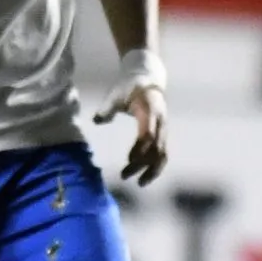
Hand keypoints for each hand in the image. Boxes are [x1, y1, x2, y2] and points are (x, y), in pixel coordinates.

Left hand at [94, 52, 168, 184]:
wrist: (149, 77)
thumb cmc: (130, 86)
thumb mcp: (116, 93)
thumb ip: (108, 108)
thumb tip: (97, 121)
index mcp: (151, 112)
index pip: (149, 136)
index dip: (140, 150)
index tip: (128, 161)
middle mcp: (161, 123)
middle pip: (158, 150)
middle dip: (144, 166)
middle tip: (126, 177)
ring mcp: (164, 129)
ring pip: (163, 154)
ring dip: (153, 170)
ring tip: (140, 183)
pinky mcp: (163, 133)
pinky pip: (162, 152)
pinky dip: (155, 165)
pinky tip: (144, 174)